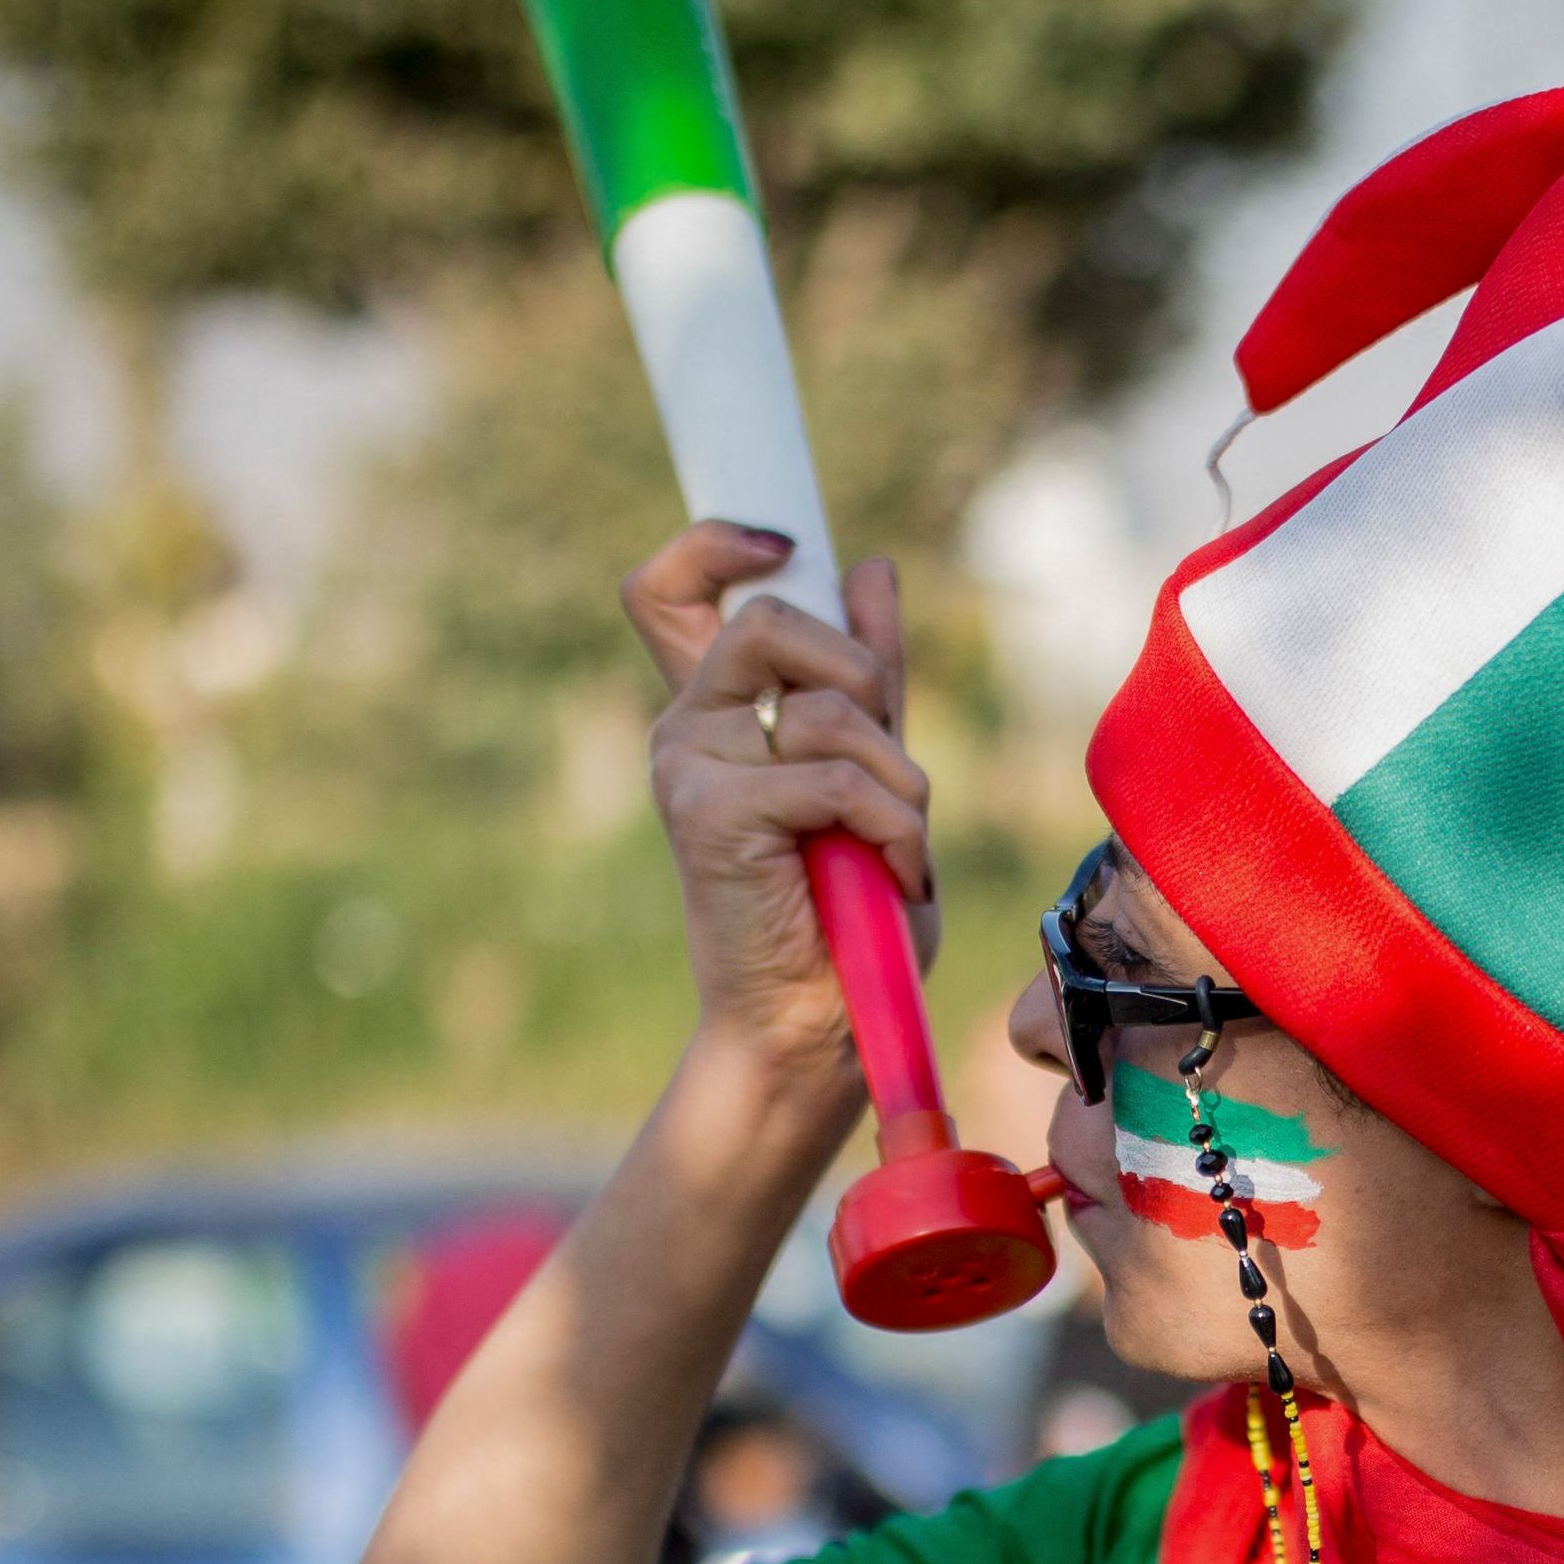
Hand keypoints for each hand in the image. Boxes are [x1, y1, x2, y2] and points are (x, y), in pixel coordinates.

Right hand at [623, 526, 931, 1078]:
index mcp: (715, 711)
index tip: (785, 545)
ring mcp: (687, 767)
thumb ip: (870, 679)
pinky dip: (890, 826)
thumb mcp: (875, 772)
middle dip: (861, 677)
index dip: (715, 541)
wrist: (819, 1022)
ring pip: (824, 707)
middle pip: (770, 620)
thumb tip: (872, 569)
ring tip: (893, 844)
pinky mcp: (708, 812)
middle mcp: (686, 728)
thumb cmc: (848, 910)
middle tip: (886, 757)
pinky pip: (832, 775)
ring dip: (896, 778)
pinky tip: (890, 873)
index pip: (667, 589)